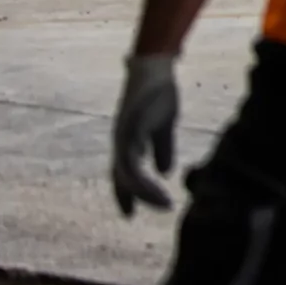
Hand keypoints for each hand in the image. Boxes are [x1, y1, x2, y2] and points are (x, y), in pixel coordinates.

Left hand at [112, 54, 179, 215]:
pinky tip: (161, 180)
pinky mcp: (131, 128)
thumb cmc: (159, 93)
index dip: (126, 195)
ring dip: (144, 191)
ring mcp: (124, 136)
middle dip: (135, 198)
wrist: (155, 68)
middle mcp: (121, 142)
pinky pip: (135, 158)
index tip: (130, 216)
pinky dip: (146, 173)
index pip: (122, 175)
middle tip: (152, 211)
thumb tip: (165, 172)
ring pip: (127, 173)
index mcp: (128, 142)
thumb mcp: (164, 125)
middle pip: (122, 178)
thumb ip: (162, 148)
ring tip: (164, 202)